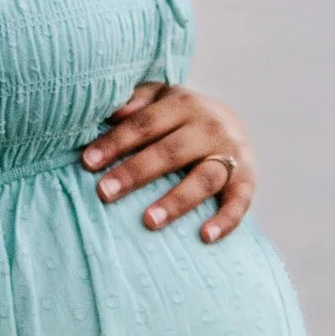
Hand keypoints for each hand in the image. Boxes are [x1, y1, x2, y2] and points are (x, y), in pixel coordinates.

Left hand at [83, 81, 255, 242]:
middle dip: (136, 172)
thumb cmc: (179, 117)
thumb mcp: (160, 98)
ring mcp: (231, 155)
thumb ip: (137, 101)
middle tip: (104, 193)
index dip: (116, 142)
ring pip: (204, 179)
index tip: (87, 162)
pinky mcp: (247, 180)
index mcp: (184, 105)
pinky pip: (239, 202)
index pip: (145, 124)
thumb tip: (113, 112)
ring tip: (148, 221)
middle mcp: (210, 128)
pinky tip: (205, 236)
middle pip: (171, 152)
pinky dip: (225, 220)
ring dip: (176, 201)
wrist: (233, 124)